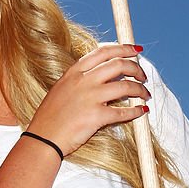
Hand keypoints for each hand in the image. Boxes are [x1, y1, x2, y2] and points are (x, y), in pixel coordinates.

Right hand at [26, 43, 149, 157]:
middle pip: (119, 65)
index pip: (103, 52)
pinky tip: (141, 111)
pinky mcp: (96, 117)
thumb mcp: (62, 89)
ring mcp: (90, 98)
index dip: (123, 48)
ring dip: (140, 90)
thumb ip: (80, 79)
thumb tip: (104, 75)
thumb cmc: (50, 117)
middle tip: (142, 76)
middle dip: (136, 68)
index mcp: (74, 72)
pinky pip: (124, 112)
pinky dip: (136, 111)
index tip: (135, 51)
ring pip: (126, 87)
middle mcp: (83, 81)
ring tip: (145, 94)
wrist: (43, 138)